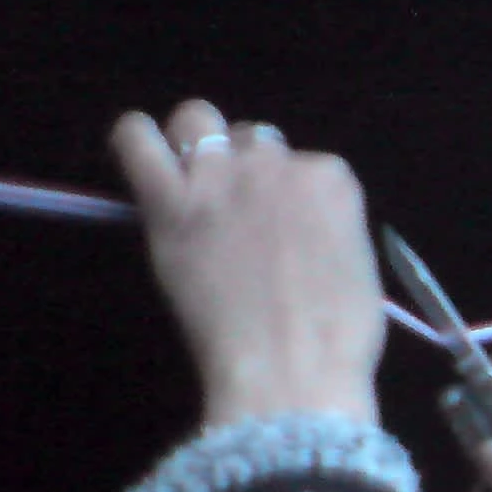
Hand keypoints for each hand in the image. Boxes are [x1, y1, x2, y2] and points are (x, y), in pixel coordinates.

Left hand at [110, 101, 384, 428]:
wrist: (291, 371)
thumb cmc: (338, 338)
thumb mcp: (356, 267)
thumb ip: (328, 228)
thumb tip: (300, 228)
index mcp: (331, 180)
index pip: (303, 163)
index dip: (288, 196)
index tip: (283, 230)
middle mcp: (276, 164)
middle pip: (251, 137)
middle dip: (244, 166)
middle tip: (237, 216)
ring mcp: (220, 178)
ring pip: (196, 120)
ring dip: (194, 145)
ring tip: (190, 186)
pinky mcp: (171, 204)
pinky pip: (136, 141)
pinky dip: (135, 140)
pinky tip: (139, 154)